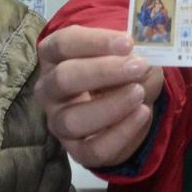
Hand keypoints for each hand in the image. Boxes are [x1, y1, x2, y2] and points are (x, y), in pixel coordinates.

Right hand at [34, 25, 163, 167]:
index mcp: (55, 57)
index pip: (62, 44)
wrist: (129, 110)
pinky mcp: (77, 150)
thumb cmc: (121, 74)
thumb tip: (142, 59)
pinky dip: (122, 132)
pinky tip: (142, 113)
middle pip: (63, 79)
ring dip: (111, 106)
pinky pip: (94, 148)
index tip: (127, 42)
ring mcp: (59, 122)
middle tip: (137, 66)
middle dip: (102, 71)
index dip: (94, 41)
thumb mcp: (130, 57)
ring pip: (73, 120)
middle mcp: (49, 90)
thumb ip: (133, 55)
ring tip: (139, 92)